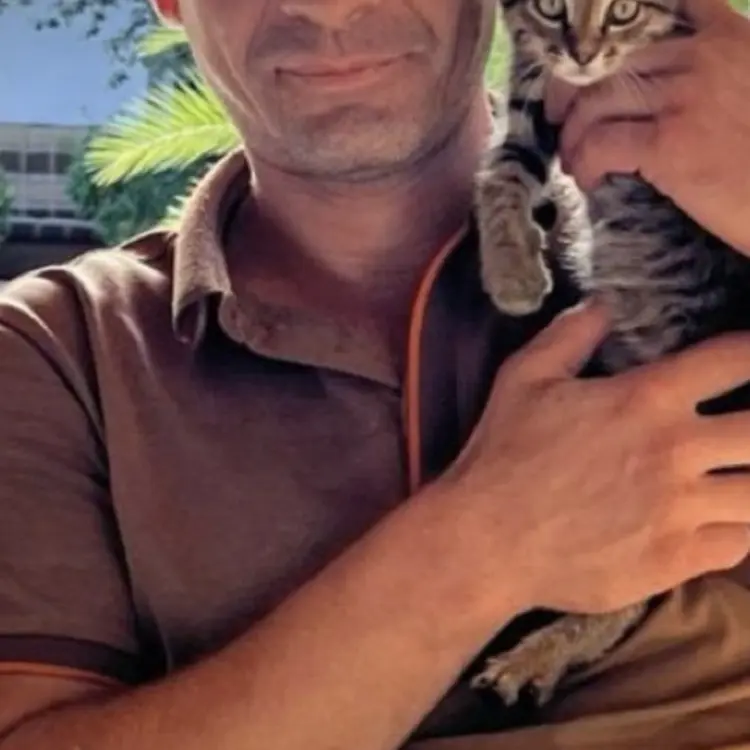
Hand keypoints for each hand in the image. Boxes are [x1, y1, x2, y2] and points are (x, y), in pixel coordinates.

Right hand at [440, 301, 749, 619]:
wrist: (487, 540)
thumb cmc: (502, 455)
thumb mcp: (523, 379)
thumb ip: (569, 335)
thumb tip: (604, 304)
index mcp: (644, 399)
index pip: (733, 360)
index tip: (749, 357)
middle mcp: (674, 451)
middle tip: (742, 429)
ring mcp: (679, 511)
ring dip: (749, 479)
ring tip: (735, 473)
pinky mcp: (673, 561)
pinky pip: (738, 544)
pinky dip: (736, 528)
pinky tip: (720, 519)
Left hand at [545, 0, 749, 253]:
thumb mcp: (745, 89)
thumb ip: (713, 70)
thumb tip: (653, 84)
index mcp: (726, 36)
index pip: (654, 18)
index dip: (605, 48)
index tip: (583, 77)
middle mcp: (704, 57)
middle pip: (613, 63)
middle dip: (574, 94)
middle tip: (564, 123)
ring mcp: (685, 100)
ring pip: (598, 103)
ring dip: (574, 135)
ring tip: (574, 160)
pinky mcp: (670, 146)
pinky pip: (602, 144)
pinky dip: (584, 162)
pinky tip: (588, 179)